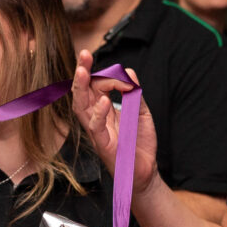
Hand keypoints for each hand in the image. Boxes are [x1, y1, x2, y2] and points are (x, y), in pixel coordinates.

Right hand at [71, 49, 159, 195]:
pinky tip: (104, 101)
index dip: (101, 72)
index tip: (113, 65)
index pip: (94, 86)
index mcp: (103, 109)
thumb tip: (129, 71)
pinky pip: (95, 128)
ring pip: (82, 108)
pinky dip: (98, 114)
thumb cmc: (138, 143)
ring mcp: (98, 132)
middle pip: (82, 92)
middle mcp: (96, 119)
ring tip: (83, 71)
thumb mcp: (140, 111)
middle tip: (83, 54)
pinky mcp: (104, 146)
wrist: (145, 171)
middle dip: (81, 73)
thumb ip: (134, 92)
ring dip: (81, 88)